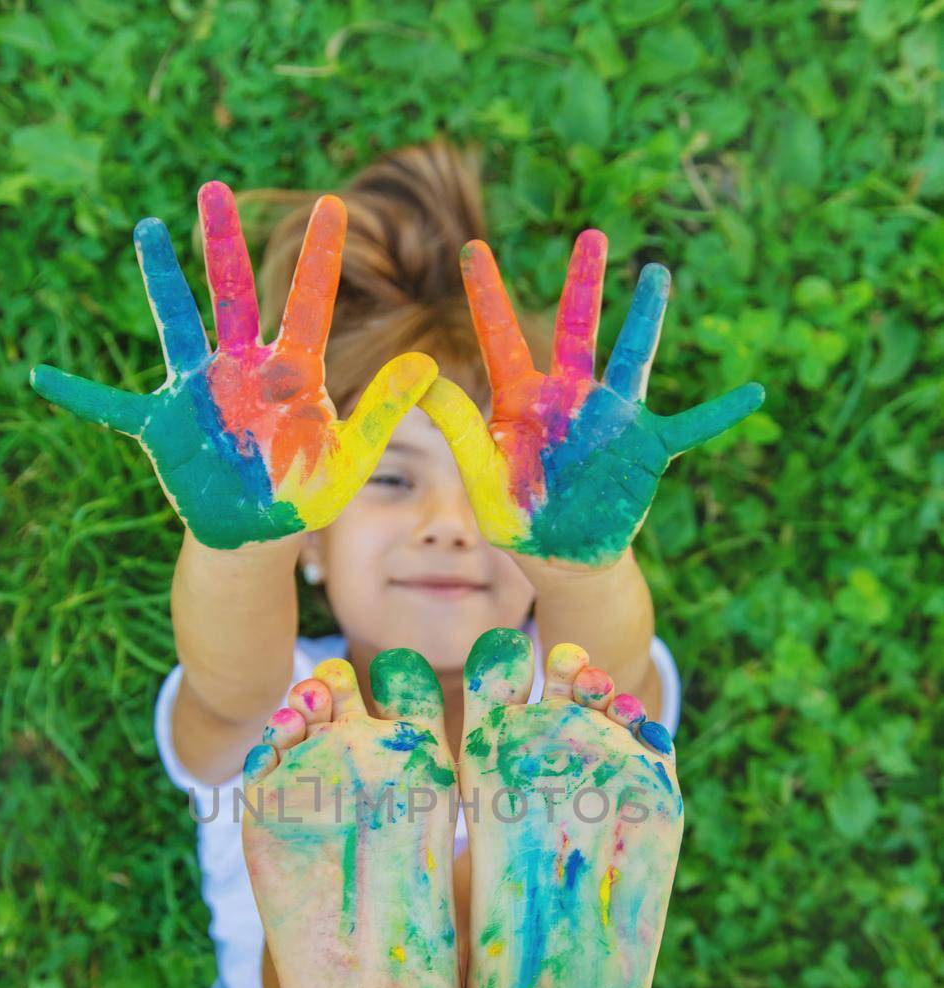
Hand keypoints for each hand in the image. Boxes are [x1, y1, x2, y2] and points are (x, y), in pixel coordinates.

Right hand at [31, 184, 436, 549]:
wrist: (255, 533)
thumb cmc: (303, 496)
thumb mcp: (349, 460)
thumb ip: (384, 414)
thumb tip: (426, 365)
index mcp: (290, 372)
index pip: (307, 303)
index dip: (319, 257)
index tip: (332, 204)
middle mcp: (241, 367)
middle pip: (232, 292)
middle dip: (222, 242)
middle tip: (214, 187)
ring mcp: (198, 390)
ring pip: (177, 324)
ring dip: (161, 280)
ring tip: (144, 229)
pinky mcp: (164, 425)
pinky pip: (113, 407)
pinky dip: (80, 394)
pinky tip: (42, 375)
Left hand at [420, 233, 763, 567]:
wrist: (565, 560)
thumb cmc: (520, 521)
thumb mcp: (483, 484)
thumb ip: (461, 434)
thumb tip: (425, 383)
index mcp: (524, 403)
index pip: (503, 339)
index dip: (488, 295)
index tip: (473, 248)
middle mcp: (571, 397)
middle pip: (577, 329)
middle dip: (583, 282)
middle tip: (591, 234)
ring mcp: (613, 419)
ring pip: (634, 357)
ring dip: (647, 318)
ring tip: (657, 274)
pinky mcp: (647, 448)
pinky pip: (691, 426)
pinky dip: (721, 412)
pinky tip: (754, 392)